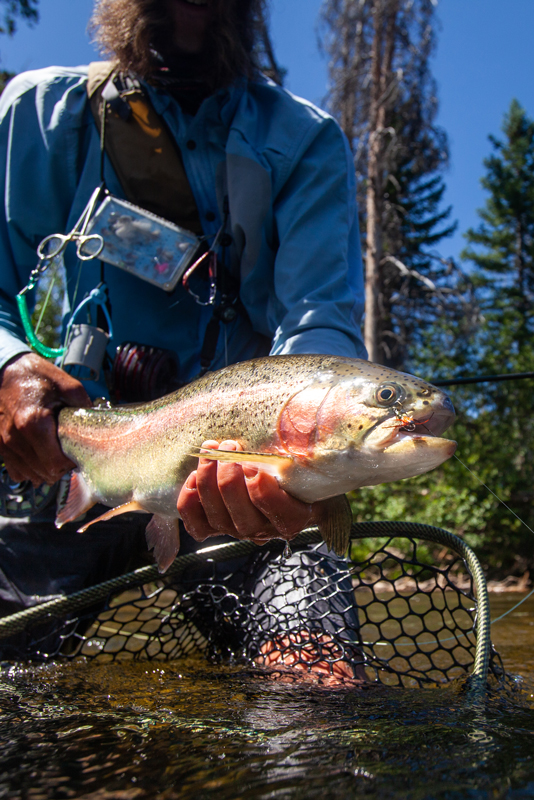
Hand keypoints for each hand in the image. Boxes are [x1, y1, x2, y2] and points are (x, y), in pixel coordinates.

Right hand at [0, 352, 90, 484]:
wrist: (4, 369)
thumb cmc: (35, 375)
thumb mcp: (67, 385)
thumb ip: (84, 406)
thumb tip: (98, 426)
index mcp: (34, 422)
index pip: (55, 463)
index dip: (70, 463)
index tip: (77, 454)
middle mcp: (15, 437)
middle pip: (44, 472)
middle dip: (60, 468)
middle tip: (68, 454)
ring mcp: (4, 443)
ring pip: (30, 474)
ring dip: (46, 470)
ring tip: (55, 455)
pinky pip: (17, 471)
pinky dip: (30, 470)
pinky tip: (39, 458)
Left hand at [177, 440, 315, 544]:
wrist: (274, 477)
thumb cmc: (288, 463)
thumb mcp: (300, 456)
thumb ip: (299, 444)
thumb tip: (298, 417)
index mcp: (292, 517)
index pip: (277, 511)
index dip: (260, 486)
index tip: (252, 461)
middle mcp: (263, 529)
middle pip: (241, 514)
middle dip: (229, 475)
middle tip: (229, 446)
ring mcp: (236, 530)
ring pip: (216, 516)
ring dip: (207, 479)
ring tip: (210, 451)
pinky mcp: (213, 527)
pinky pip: (196, 526)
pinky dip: (189, 502)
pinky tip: (193, 478)